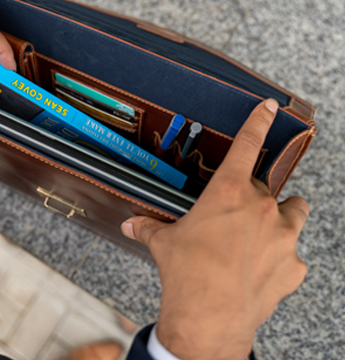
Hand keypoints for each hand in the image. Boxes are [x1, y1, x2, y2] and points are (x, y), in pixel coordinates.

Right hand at [122, 100, 308, 359]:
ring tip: (263, 231)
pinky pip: (293, 252)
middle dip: (252, 197)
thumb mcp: (163, 244)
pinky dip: (281, 255)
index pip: (246, 145)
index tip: (268, 106)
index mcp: (227, 193)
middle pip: (265, 187)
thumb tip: (130, 225)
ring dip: (281, 215)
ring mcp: (283, 236)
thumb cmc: (186, 274)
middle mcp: (260, 207)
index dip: (257, 122)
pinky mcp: (294, 265)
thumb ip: (148, 227)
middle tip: (234, 217)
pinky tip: (261, 268)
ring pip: (294, 211)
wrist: (208, 319)